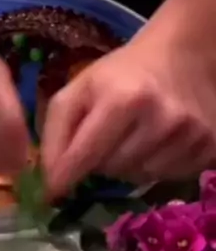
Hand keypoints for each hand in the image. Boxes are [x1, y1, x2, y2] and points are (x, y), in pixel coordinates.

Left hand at [41, 29, 215, 195]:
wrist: (181, 56)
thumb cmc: (121, 74)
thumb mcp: (80, 88)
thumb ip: (57, 130)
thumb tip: (51, 179)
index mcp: (123, 99)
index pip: (84, 155)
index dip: (64, 177)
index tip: (51, 193)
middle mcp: (161, 118)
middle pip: (112, 170)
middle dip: (100, 160)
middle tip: (105, 137)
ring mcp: (190, 135)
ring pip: (140, 178)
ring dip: (127, 166)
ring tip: (131, 138)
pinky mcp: (210, 147)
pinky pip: (169, 177)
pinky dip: (154, 167)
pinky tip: (155, 143)